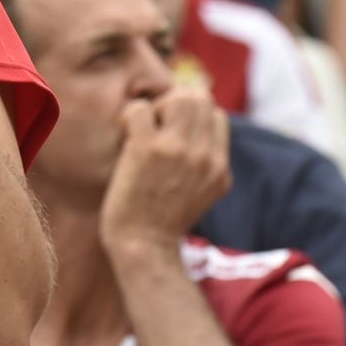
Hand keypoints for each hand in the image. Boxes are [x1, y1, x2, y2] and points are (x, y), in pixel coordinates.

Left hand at [97, 87, 232, 256]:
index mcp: (220, 167)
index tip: (170, 132)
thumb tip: (193, 127)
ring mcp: (178, 151)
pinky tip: (125, 137)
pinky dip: (128, 117)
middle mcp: (205, 156)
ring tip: (142, 131)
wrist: (144, 248)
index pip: (216, 115)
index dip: (191, 115)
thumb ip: (203, 162)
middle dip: (174, 103)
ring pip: (176, 97)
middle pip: (199, 98)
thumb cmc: (162, 220)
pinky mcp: (147, 150)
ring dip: (155, 107)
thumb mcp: (200, 192)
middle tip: (154, 128)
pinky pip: (139, 109)